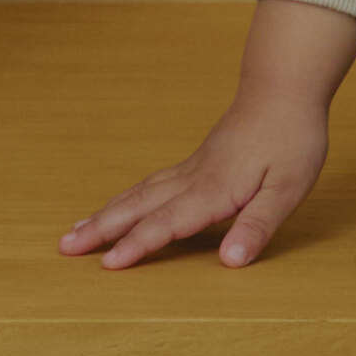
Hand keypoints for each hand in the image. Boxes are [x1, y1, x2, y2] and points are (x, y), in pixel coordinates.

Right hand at [62, 94, 334, 275]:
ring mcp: (190, 169)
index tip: (108, 266)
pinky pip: (149, 185)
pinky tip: (118, 205)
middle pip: (138, 208)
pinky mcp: (194, 164)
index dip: (138, 246)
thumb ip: (258, 226)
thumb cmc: (291, 139)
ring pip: (138, 194)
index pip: (167, 224)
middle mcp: (192, 180)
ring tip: (75, 230)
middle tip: (64, 247)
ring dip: (105, 214)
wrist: (283, 89)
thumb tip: (231, 261)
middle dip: (100, 229)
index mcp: (212, 190)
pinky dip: (125, 198)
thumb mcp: (287, 189)